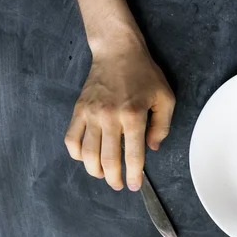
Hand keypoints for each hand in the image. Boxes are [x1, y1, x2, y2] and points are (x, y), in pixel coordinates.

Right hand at [64, 38, 174, 190]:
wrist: (118, 51)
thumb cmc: (144, 74)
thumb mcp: (165, 98)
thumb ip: (162, 126)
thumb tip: (152, 148)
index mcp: (134, 115)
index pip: (133, 155)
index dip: (134, 175)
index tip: (134, 185)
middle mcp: (110, 117)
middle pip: (108, 160)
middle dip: (114, 179)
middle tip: (119, 185)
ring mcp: (91, 114)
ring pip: (87, 154)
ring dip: (95, 171)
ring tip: (103, 175)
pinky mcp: (79, 110)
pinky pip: (72, 139)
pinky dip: (76, 154)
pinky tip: (86, 158)